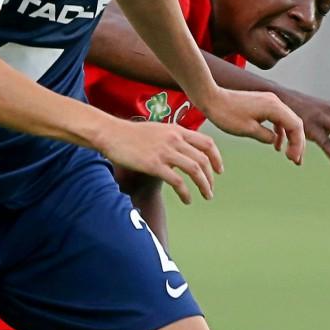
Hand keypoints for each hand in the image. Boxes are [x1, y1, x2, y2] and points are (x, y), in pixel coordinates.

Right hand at [100, 119, 222, 205]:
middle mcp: (174, 140)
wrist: (111, 133)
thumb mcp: (157, 130)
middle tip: (210, 189)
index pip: (207, 143)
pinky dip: (186, 193)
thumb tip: (182, 149)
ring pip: (194, 170)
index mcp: (177, 130)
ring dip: (204, 186)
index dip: (216, 158)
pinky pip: (177, 181)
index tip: (219, 170)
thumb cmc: (130, 134)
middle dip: (211, 177)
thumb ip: (172, 138)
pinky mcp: (154, 165)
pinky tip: (187, 200)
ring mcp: (165, 152)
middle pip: (203, 160)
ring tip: (206, 196)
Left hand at [204, 87, 304, 165]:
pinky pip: (277, 118)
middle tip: (296, 161)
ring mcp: (269, 101)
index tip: (292, 159)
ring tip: (289, 155)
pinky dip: (279, 131)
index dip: (297, 144)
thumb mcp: (247, 130)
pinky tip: (276, 145)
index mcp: (274, 107)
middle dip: (297, 143)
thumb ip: (266, 136)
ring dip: (290, 138)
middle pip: (295, 123)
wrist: (211, 98)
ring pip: (287, 121)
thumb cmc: (226, 114)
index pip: (295, 127)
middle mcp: (275, 101)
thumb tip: (275, 141)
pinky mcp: (262, 103)